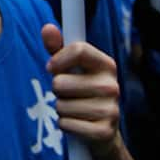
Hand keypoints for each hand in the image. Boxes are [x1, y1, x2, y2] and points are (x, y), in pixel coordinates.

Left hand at [42, 24, 121, 155]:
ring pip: (61, 105)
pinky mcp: (104, 132)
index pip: (79, 50)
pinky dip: (65, 125)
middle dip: (57, 90)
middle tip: (69, 94)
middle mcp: (112, 85)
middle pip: (60, 82)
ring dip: (61, 109)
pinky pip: (67, 124)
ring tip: (74, 109)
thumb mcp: (70, 68)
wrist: (101, 131)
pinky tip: (77, 124)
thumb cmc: (81, 91)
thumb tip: (47, 27)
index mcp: (106, 65)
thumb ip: (57, 48)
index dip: (58, 59)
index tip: (51, 67)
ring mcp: (111, 110)